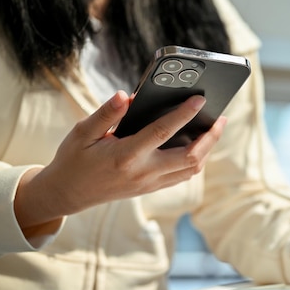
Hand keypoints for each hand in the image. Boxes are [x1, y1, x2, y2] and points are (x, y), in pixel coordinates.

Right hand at [14, 91, 225, 228]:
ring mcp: (151, 183)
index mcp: (126, 156)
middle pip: (191, 157)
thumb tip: (125, 96)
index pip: (162, 132)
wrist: (68, 194)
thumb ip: (105, 114)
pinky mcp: (153, 188)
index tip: (199, 99)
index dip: (183, 114)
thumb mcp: (82, 133)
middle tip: (221, 118)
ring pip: (192, 169)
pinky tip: (199, 144)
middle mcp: (144, 172)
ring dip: (207, 149)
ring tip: (214, 129)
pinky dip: (197, 160)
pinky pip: (183, 176)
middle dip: (210, 137)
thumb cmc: (74, 159)